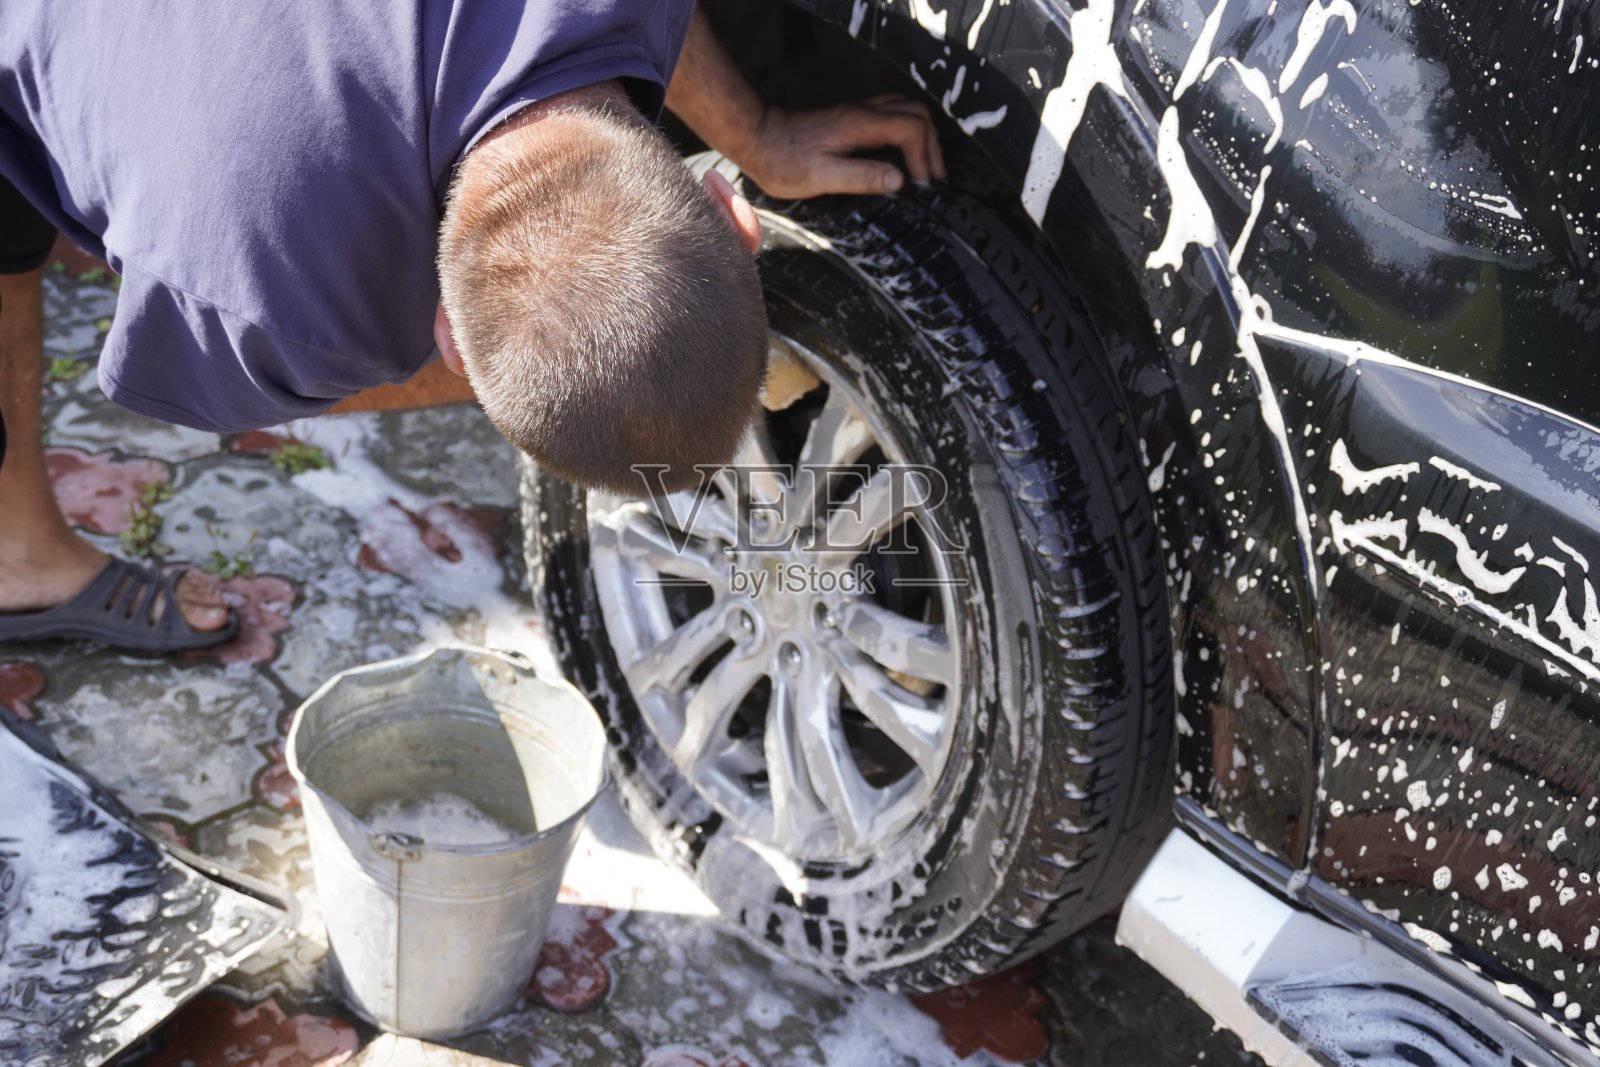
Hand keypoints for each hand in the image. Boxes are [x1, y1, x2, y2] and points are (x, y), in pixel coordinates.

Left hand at [740, 95, 947, 199]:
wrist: (755, 137)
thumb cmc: (782, 160)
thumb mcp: (821, 176)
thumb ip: (861, 177)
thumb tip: (898, 180)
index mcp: (860, 125)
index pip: (911, 128)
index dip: (924, 156)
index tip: (922, 184)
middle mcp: (862, 112)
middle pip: (915, 113)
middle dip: (931, 143)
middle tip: (933, 176)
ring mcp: (856, 113)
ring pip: (905, 109)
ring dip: (921, 135)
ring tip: (925, 166)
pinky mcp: (849, 119)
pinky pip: (890, 114)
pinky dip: (906, 131)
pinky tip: (902, 154)